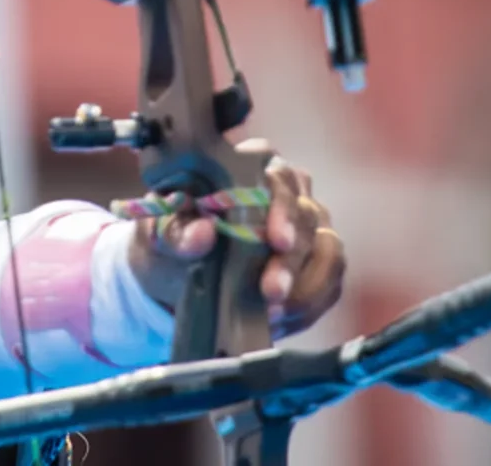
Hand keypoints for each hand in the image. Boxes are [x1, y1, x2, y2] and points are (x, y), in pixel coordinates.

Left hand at [127, 138, 345, 338]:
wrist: (178, 279)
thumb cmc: (172, 243)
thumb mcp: (160, 237)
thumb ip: (176, 233)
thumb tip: (202, 232)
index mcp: (250, 170)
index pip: (278, 178)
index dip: (282, 208)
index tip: (276, 241)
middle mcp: (289, 193)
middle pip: (307, 217)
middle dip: (291, 261)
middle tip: (272, 292)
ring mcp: (309, 228)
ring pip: (328, 251)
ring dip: (305, 287)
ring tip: (274, 313)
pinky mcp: (318, 264)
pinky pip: (329, 283)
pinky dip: (309, 305)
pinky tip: (282, 320)